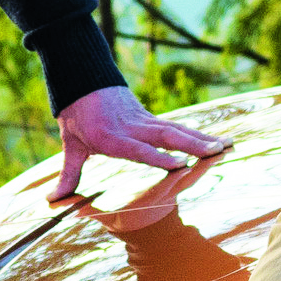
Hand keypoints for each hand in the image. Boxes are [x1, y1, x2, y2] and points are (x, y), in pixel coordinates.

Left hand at [47, 85, 229, 208]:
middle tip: (215, 152)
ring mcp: (144, 121)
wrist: (83, 80)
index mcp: (111, 137)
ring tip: (227, 146)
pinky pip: (178, 127)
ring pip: (177, 130)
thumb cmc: (76, 116)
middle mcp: (132, 128)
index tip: (178, 164)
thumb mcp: (70, 145)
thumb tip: (52, 201)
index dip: (157, 157)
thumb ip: (67, 175)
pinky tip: (220, 140)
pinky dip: (199, 133)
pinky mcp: (152, 118)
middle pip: (165, 136)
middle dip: (192, 145)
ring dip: (202, 139)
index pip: (137, 149)